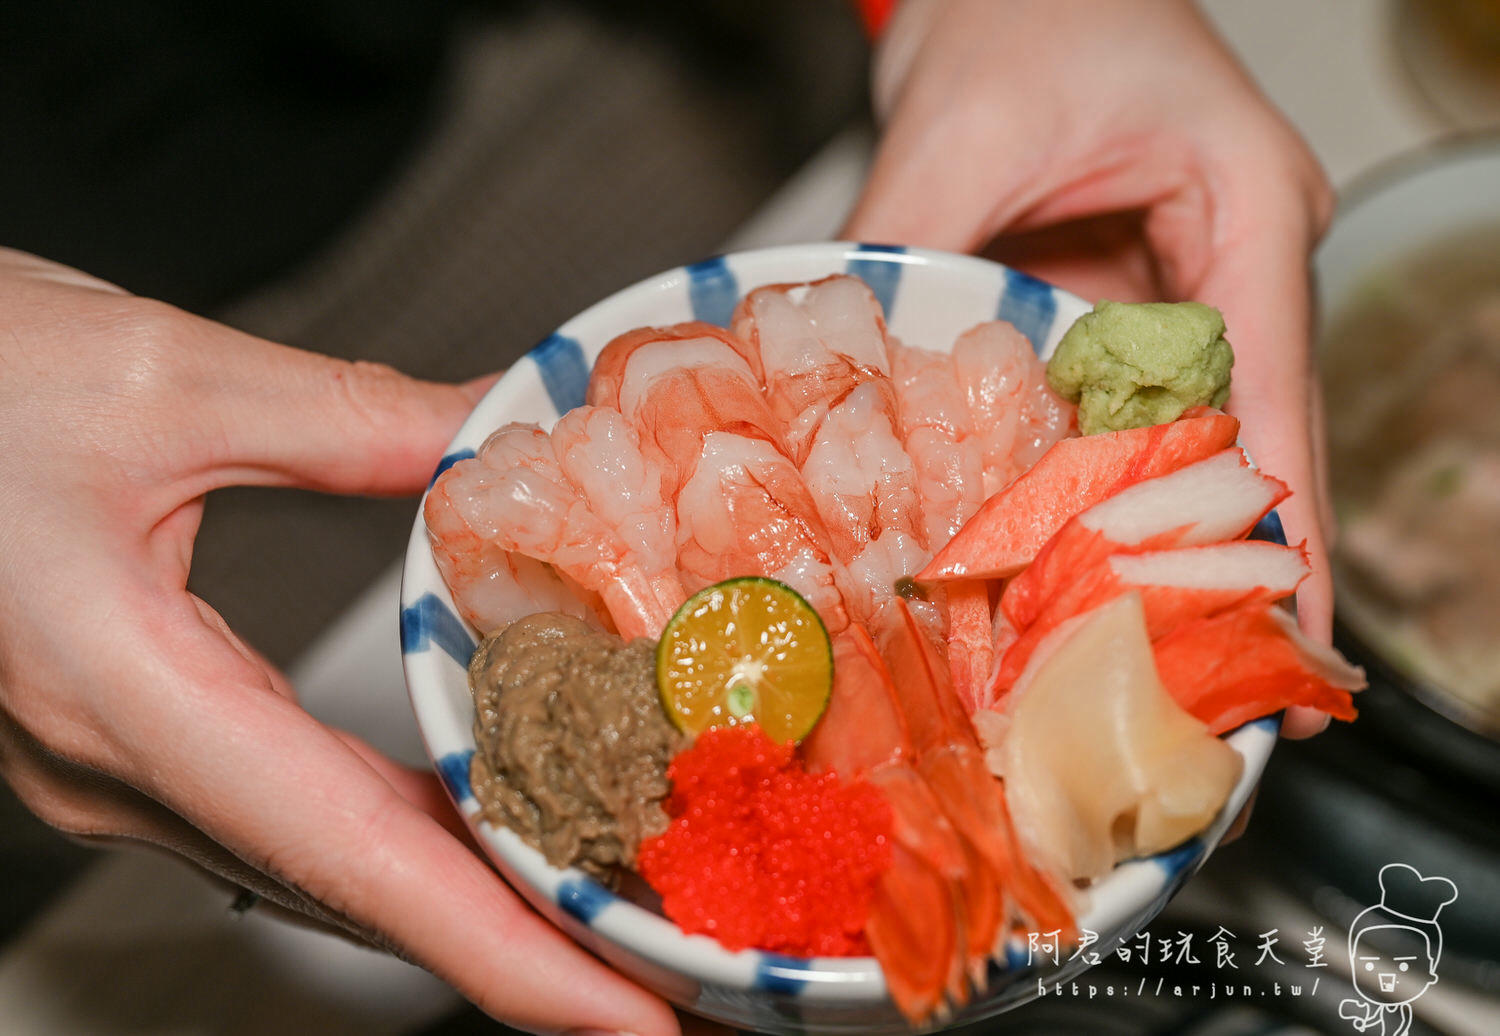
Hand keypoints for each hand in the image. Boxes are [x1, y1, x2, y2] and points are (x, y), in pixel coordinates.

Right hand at [0, 248, 679, 1034]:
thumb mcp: (158, 374)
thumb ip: (347, 420)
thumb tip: (493, 432)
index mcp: (127, 691)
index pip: (356, 860)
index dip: (506, 956)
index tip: (629, 1023)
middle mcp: (123, 765)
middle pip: (360, 890)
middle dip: (524, 951)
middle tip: (670, 980)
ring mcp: (117, 765)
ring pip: (325, 864)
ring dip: (470, 898)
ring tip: (609, 912)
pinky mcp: (125, 735)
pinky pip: (287, 813)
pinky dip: (398, 834)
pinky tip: (480, 819)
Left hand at [844, 0, 1335, 737]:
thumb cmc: (1027, 6)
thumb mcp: (961, 129)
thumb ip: (911, 248)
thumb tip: (842, 367)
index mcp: (1247, 206)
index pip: (1272, 387)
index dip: (1276, 522)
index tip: (1282, 626)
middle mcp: (1236, 262)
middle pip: (1248, 438)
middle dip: (1222, 561)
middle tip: (1207, 692)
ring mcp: (1184, 293)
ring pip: (1185, 440)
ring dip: (1157, 540)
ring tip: (1137, 656)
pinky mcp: (1125, 311)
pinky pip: (1121, 416)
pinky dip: (1097, 490)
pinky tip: (1065, 564)